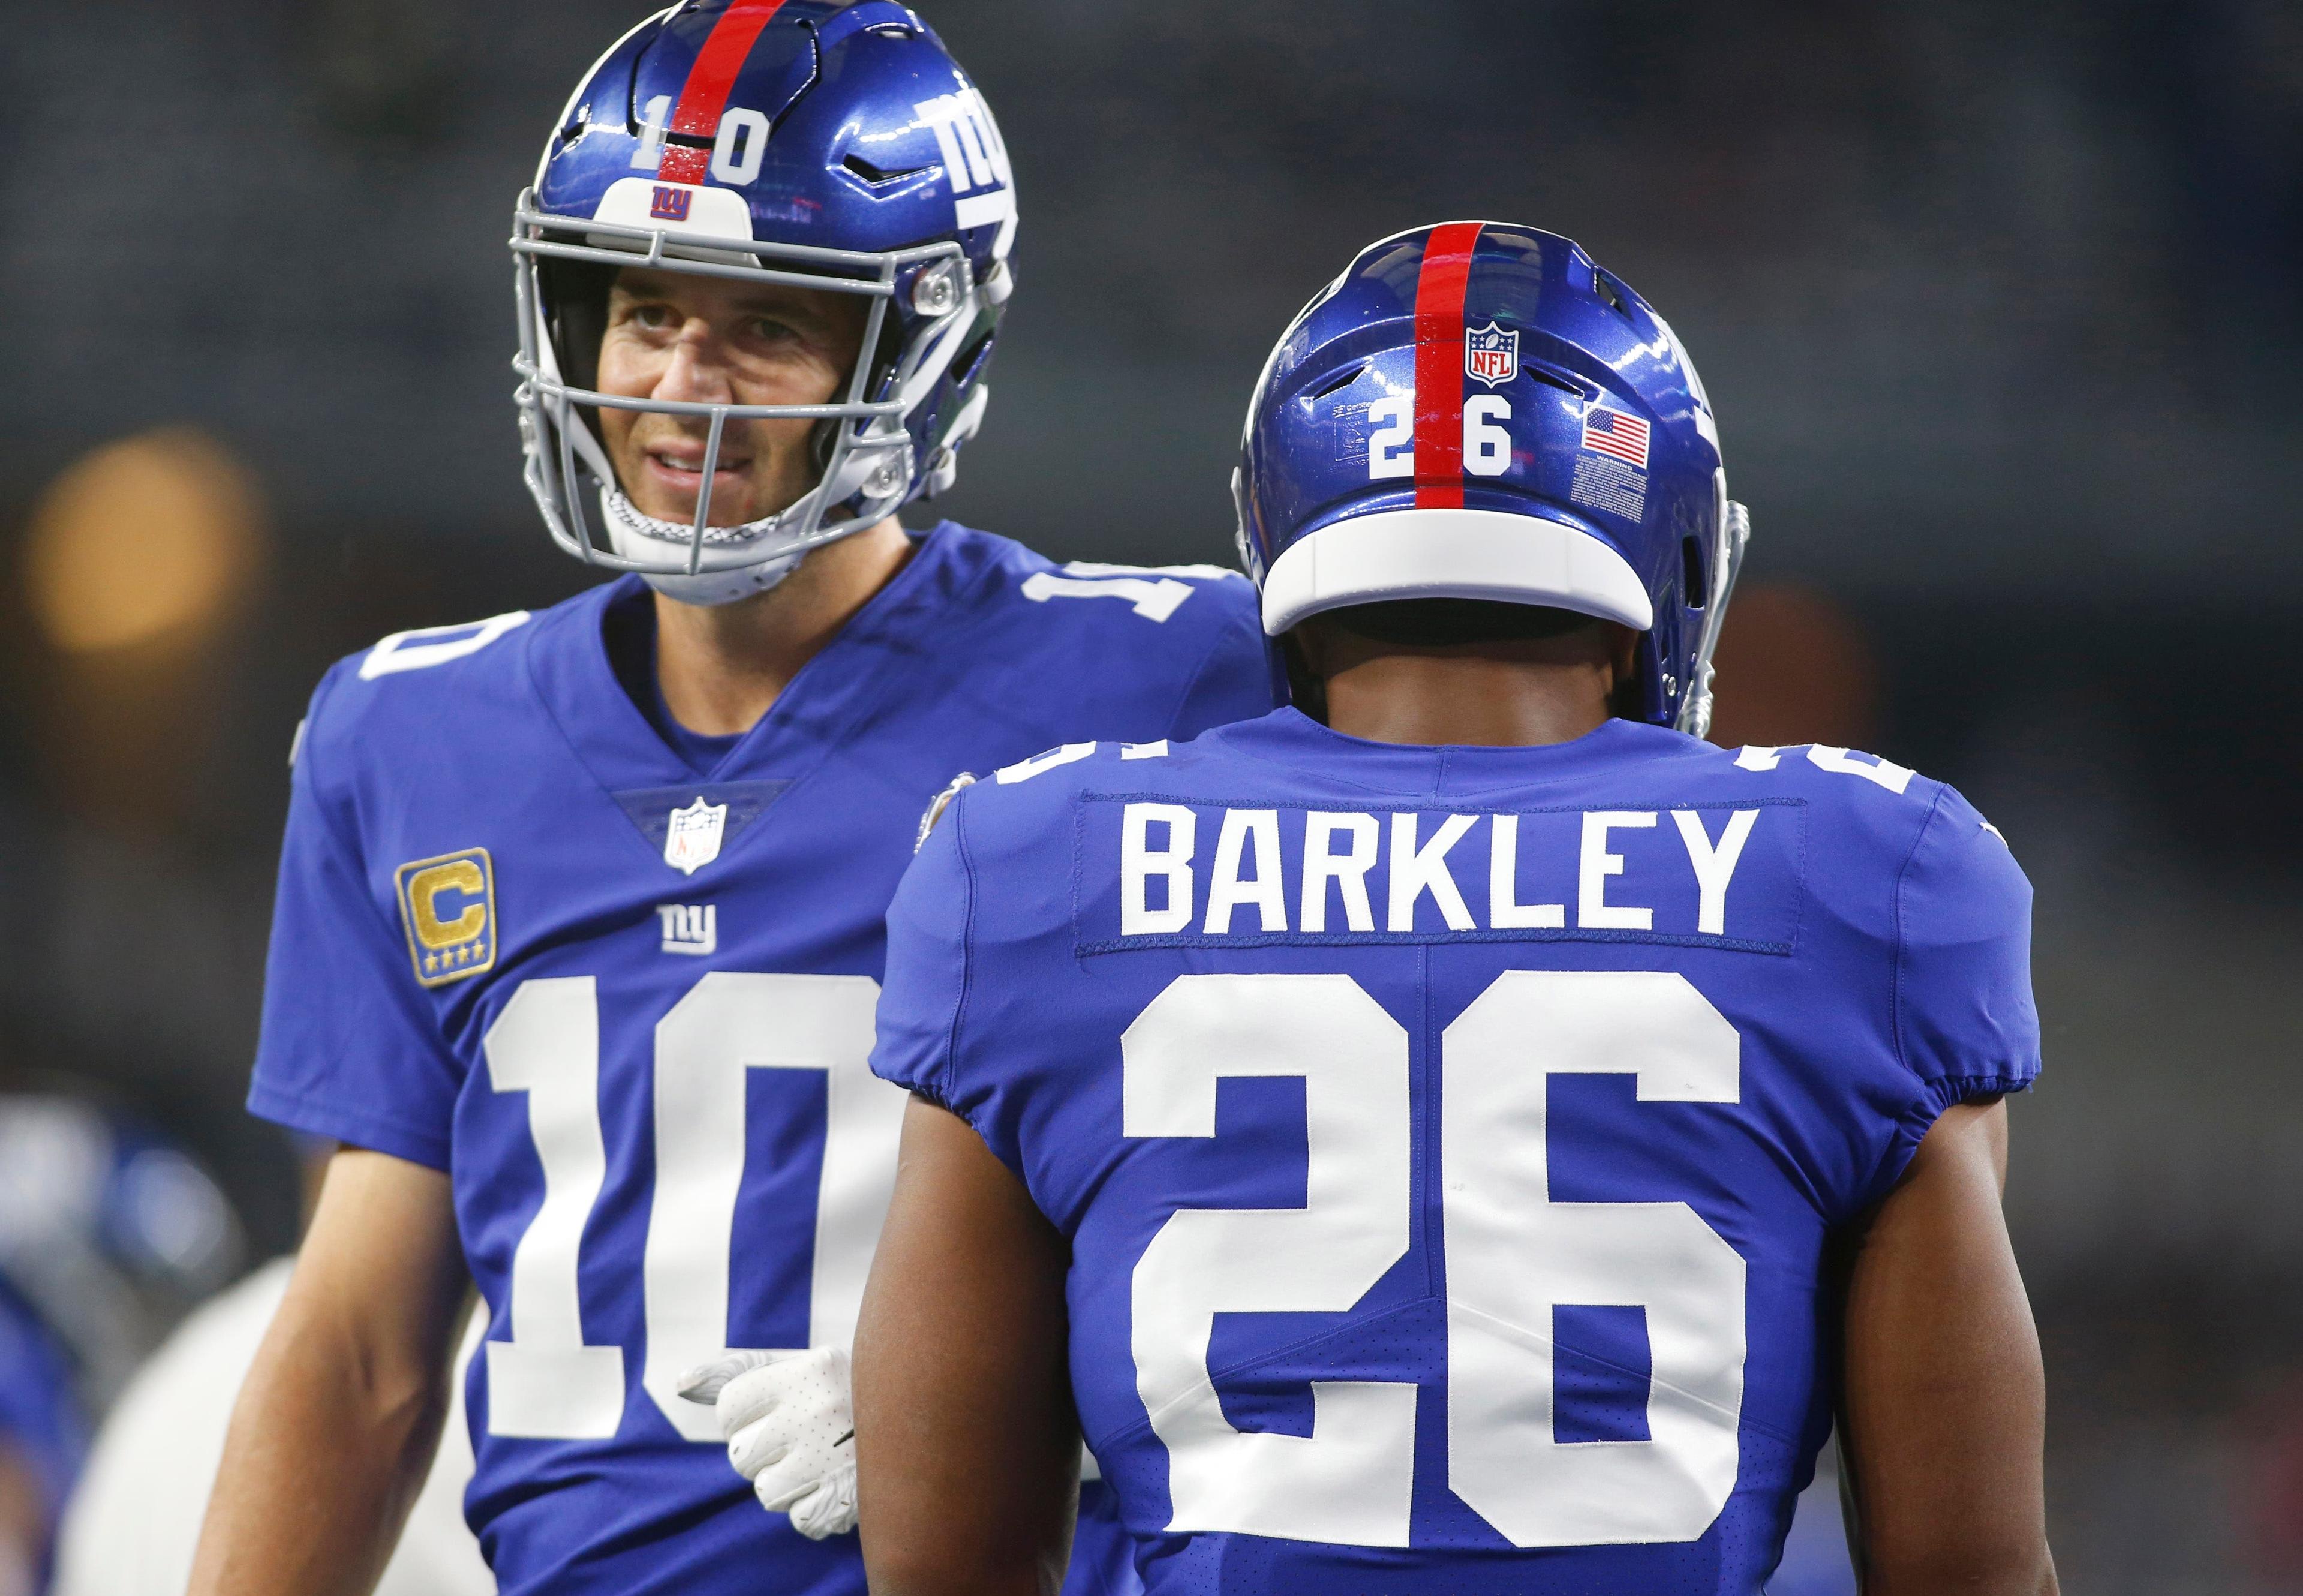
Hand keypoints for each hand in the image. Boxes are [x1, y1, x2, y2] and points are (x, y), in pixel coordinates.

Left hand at [678, 1347, 857, 1539]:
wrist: (927, 1407)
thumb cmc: (844, 1387)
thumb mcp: (799, 1366)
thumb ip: (740, 1371)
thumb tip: (682, 1383)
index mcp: (806, 1371)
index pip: (730, 1408)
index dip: (743, 1415)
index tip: (772, 1411)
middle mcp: (818, 1412)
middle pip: (742, 1456)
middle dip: (762, 1452)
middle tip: (800, 1437)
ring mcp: (835, 1458)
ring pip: (767, 1493)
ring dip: (786, 1483)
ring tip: (818, 1460)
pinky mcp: (850, 1499)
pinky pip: (800, 1521)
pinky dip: (813, 1509)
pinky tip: (835, 1482)